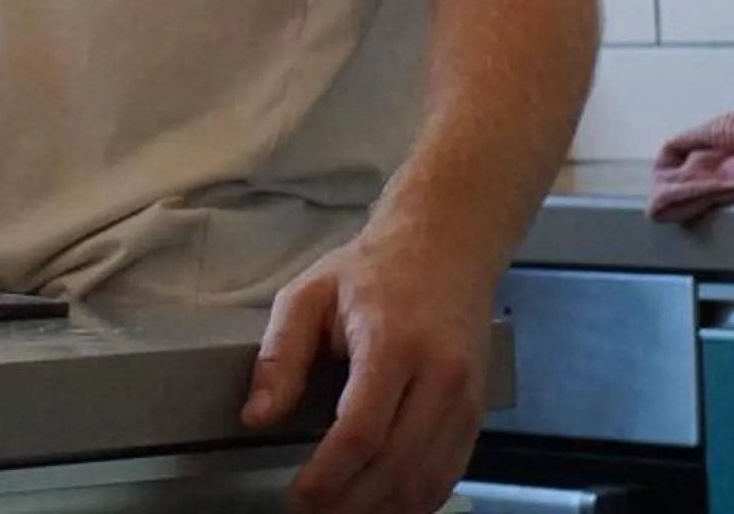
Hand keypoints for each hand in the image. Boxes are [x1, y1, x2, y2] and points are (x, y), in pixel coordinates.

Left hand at [244, 224, 497, 513]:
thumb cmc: (373, 270)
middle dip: (350, 503)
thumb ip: (279, 355)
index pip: (361, 431)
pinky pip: (448, 473)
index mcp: (394, 344)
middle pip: (396, 466)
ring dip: (383, 510)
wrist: (446, 246)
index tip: (296, 497)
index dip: (327, 476)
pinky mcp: (477, 413)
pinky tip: (382, 506)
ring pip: (426, 479)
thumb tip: (256, 417)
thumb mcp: (308, 294)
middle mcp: (440, 377)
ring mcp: (466, 399)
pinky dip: (415, 500)